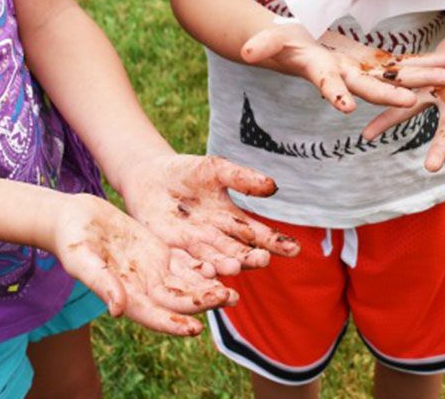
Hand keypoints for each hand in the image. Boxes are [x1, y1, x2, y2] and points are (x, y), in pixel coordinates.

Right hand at [54, 194, 236, 335]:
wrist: (74, 217)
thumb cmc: (70, 239)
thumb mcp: (81, 259)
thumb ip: (101, 283)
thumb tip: (118, 310)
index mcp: (123, 294)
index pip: (152, 314)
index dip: (173, 323)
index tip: (195, 329)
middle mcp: (142, 286)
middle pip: (177, 300)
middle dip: (203, 302)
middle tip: (229, 300)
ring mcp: (153, 270)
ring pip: (186, 283)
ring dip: (209, 288)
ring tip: (234, 290)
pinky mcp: (160, 252)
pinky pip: (186, 263)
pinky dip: (203, 266)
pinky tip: (223, 265)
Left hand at [120, 154, 299, 276]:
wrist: (149, 177)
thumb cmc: (187, 171)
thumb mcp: (216, 170)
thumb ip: (242, 178)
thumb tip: (273, 186)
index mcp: (233, 221)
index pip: (259, 235)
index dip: (276, 243)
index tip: (294, 249)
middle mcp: (218, 240)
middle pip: (239, 253)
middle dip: (251, 258)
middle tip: (264, 260)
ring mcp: (196, 249)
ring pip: (215, 262)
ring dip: (225, 267)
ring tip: (234, 268)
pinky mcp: (172, 253)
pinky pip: (186, 266)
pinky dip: (196, 272)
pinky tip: (205, 275)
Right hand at [242, 22, 444, 112]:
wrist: (295, 46)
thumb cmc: (280, 41)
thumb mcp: (271, 39)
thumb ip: (263, 44)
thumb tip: (246, 51)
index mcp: (323, 72)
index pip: (330, 85)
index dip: (337, 94)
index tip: (345, 106)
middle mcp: (348, 78)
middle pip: (373, 86)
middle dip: (395, 93)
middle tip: (416, 100)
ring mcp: (366, 72)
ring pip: (399, 77)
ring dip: (425, 77)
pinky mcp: (377, 63)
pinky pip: (408, 64)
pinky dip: (430, 63)